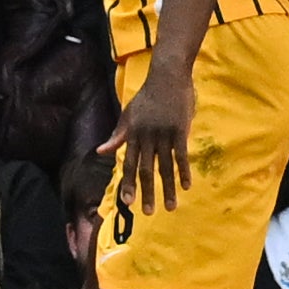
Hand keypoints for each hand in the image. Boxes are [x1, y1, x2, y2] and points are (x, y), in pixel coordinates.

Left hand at [101, 66, 196, 216]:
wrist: (167, 75)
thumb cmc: (148, 95)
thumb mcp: (129, 114)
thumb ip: (118, 134)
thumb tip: (101, 151)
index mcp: (133, 134)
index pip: (128, 164)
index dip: (127, 184)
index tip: (127, 203)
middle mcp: (146, 136)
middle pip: (146, 169)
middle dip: (146, 192)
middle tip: (148, 213)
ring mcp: (163, 133)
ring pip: (165, 166)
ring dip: (167, 188)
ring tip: (171, 206)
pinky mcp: (180, 129)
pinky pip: (182, 155)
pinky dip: (184, 171)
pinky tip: (186, 186)